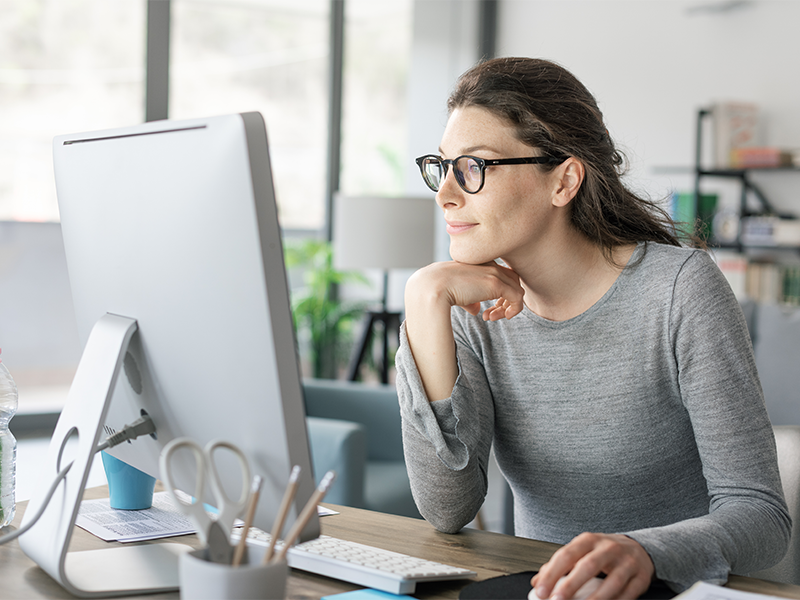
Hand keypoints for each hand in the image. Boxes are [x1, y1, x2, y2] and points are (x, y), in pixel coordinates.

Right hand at [403, 260, 525, 400]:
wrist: (431, 287)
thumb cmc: (438, 290)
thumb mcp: (455, 292)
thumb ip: (469, 299)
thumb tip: (476, 309)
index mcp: (478, 263)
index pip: (499, 274)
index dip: (498, 293)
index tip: (486, 309)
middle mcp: (488, 265)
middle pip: (511, 280)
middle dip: (505, 299)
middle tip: (492, 315)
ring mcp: (494, 273)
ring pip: (517, 288)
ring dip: (508, 306)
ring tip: (492, 318)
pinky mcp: (497, 284)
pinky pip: (518, 297)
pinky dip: (513, 310)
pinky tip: (497, 318)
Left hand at [530, 533, 653, 599]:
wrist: (638, 549)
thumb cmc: (604, 552)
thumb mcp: (581, 551)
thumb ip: (560, 565)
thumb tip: (537, 582)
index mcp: (589, 540)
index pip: (566, 555)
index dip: (552, 573)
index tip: (541, 590)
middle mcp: (608, 548)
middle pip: (588, 566)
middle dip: (571, 585)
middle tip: (557, 599)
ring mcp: (627, 563)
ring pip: (612, 583)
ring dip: (595, 599)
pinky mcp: (641, 578)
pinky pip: (628, 594)